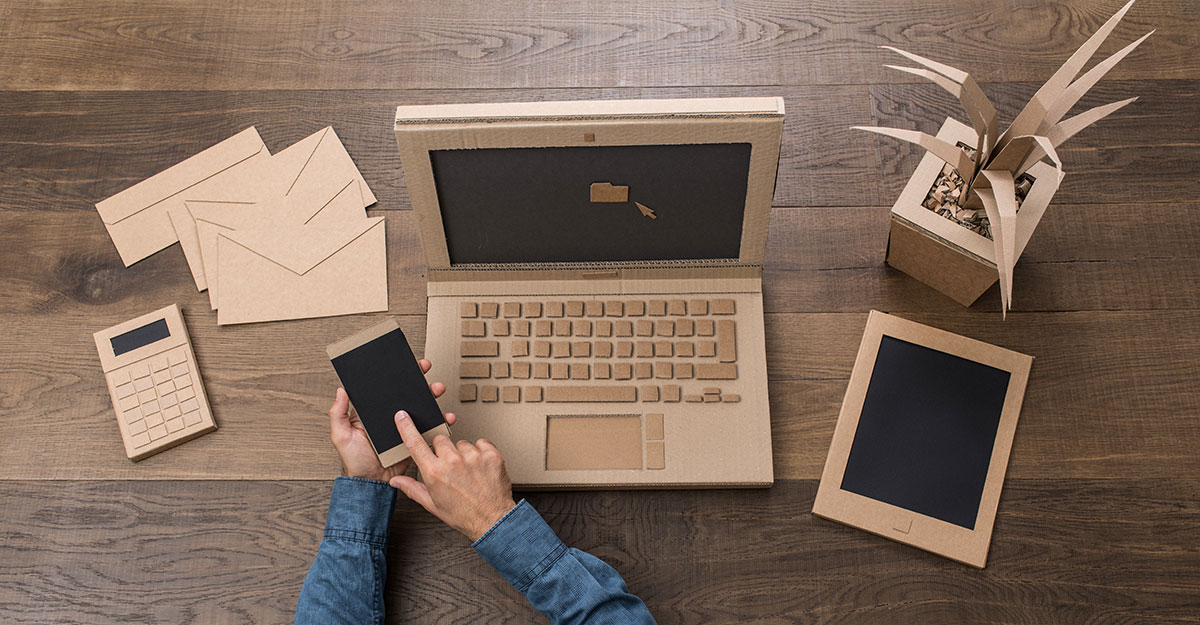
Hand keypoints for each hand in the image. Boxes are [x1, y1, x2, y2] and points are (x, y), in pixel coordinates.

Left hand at [327, 358, 456, 482]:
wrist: (372, 483)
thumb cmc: (355, 462)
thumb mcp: (340, 436)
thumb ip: (337, 415)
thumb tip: (340, 391)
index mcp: (372, 413)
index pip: (385, 388)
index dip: (395, 374)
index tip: (403, 363)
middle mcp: (389, 417)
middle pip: (406, 393)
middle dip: (418, 379)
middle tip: (425, 369)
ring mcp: (403, 427)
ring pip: (421, 406)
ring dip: (431, 396)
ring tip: (437, 389)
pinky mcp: (415, 438)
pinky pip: (429, 427)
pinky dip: (440, 421)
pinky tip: (444, 416)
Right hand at [390, 411, 516, 540]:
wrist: (492, 520)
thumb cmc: (463, 514)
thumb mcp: (432, 504)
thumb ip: (412, 488)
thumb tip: (396, 481)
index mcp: (435, 472)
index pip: (415, 443)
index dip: (407, 427)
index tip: (402, 416)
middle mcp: (453, 461)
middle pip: (440, 439)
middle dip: (442, 450)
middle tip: (450, 466)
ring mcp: (473, 457)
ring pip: (461, 442)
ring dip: (463, 453)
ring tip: (468, 471)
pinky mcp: (491, 454)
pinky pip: (481, 443)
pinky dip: (481, 452)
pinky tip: (480, 467)